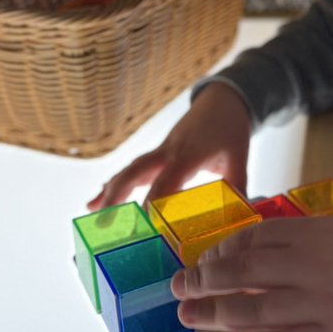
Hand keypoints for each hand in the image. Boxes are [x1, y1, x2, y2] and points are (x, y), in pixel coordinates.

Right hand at [87, 82, 251, 209]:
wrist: (222, 101)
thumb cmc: (230, 129)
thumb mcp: (239, 158)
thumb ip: (238, 189)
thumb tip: (240, 220)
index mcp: (188, 155)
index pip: (166, 183)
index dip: (153, 206)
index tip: (144, 230)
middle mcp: (168, 152)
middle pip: (135, 173)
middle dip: (117, 197)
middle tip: (103, 223)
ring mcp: (159, 151)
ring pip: (129, 171)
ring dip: (110, 191)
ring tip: (92, 212)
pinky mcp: (157, 154)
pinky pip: (133, 169)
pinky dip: (115, 184)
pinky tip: (98, 199)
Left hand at [171, 217, 332, 331]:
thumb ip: (306, 240)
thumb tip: (255, 253)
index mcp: (317, 234)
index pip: (254, 238)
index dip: (223, 250)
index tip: (206, 260)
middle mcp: (312, 267)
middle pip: (243, 271)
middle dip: (204, 279)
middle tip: (179, 286)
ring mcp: (320, 307)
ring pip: (253, 308)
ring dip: (213, 312)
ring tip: (188, 316)